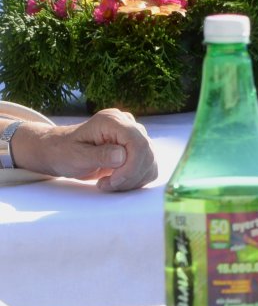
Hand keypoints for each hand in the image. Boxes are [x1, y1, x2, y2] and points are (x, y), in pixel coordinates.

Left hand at [11, 110, 158, 190]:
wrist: (59, 151)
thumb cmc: (63, 152)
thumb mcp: (75, 156)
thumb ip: (99, 155)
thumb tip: (122, 156)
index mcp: (112, 121)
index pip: (138, 142)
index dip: (132, 166)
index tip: (114, 181)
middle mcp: (127, 124)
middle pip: (147, 153)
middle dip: (130, 175)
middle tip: (107, 185)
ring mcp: (134, 135)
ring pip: (150, 162)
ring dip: (132, 179)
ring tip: (109, 183)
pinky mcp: (137, 148)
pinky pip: (149, 167)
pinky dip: (136, 179)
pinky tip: (117, 181)